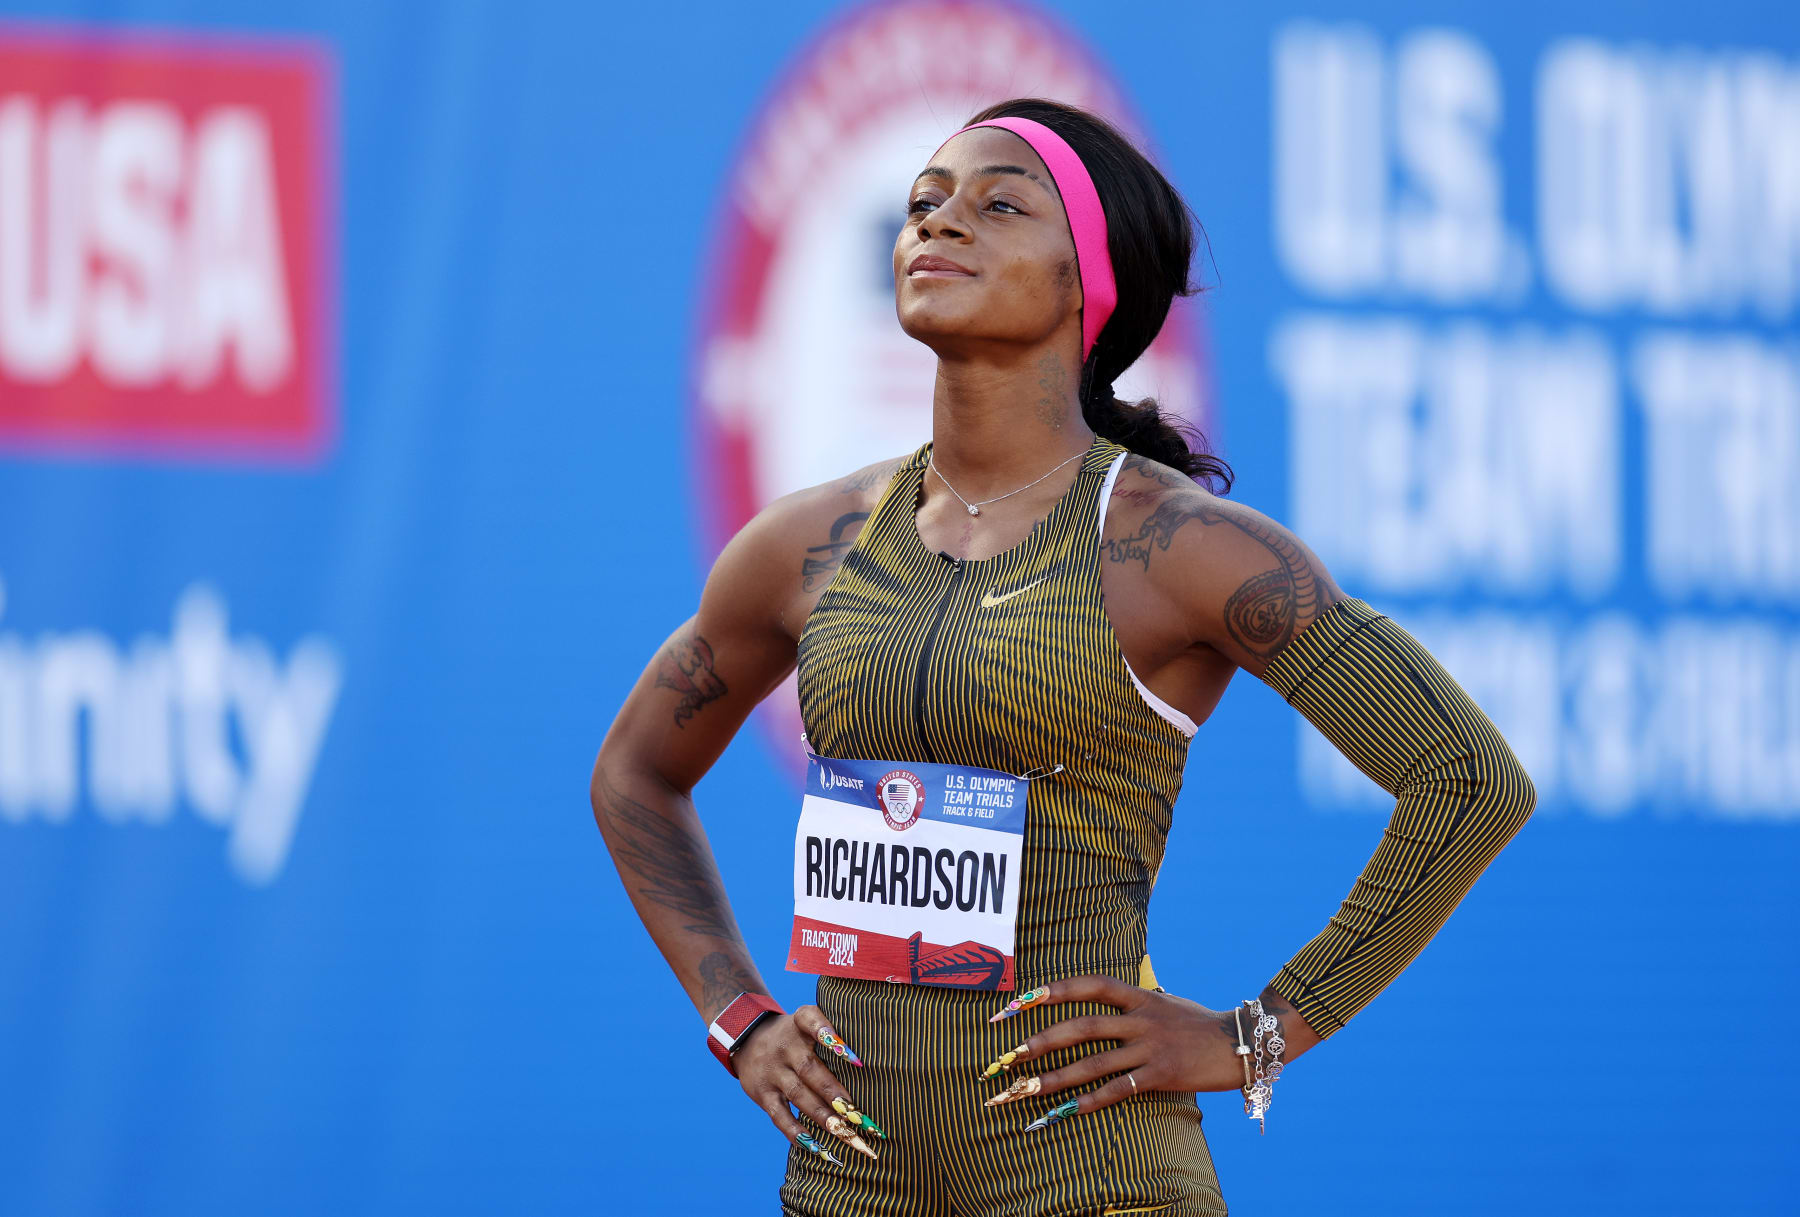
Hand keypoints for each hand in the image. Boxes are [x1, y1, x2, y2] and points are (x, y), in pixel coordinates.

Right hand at [731, 1004, 883, 1164]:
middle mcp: (785, 1047)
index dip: (829, 1034)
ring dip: (822, 1116)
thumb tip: (865, 1064)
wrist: (746, 1039)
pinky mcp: (763, 1094)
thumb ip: (831, 1033)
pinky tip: (815, 1146)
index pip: (811, 1020)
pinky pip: (780, 1116)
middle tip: (857, 1114)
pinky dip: (796, 1132)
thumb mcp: (805, 1022)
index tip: (855, 1058)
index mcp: (799, 1024)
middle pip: (810, 1070)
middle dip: (834, 1093)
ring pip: (798, 1095)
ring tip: (844, 1132)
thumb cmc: (793, 1035)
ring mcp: (773, 1072)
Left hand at [980, 976, 1254, 1125]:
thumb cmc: (1199, 1023)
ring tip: (1025, 1091)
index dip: (1053, 990)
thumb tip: (1104, 998)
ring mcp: (1151, 1047)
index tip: (1018, 1001)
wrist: (1244, 1042)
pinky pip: (1119, 1089)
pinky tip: (1067, 1111)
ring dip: (1055, 1078)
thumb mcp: (1164, 1002)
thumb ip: (1133, 1001)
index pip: (1089, 985)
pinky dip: (1091, 1100)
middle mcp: (1141, 1018)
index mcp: (1139, 996)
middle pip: (1082, 1026)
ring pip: (1093, 1062)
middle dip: (1040, 1041)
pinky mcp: (1162, 1074)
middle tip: (1007, 1056)